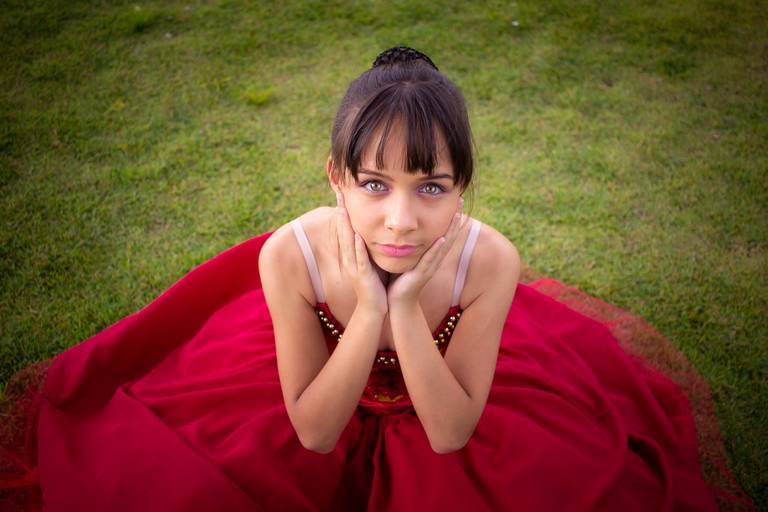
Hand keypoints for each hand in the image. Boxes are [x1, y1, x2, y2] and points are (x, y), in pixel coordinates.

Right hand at [335, 191, 387, 315]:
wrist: (374, 308)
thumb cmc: (374, 284)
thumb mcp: (370, 261)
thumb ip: (369, 246)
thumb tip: (374, 230)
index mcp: (353, 254)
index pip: (346, 229)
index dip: (343, 212)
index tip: (342, 194)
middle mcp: (350, 258)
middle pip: (343, 231)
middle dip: (341, 213)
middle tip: (338, 193)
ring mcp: (355, 267)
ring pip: (348, 243)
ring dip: (345, 226)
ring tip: (342, 210)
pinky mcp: (362, 276)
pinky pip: (360, 260)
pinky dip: (358, 248)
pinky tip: (357, 237)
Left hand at [387, 199, 464, 307]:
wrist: (398, 301)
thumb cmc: (400, 279)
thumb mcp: (408, 257)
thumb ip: (409, 244)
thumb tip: (407, 228)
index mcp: (431, 255)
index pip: (444, 233)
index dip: (451, 219)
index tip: (456, 202)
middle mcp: (434, 260)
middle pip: (450, 236)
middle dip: (456, 219)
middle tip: (461, 202)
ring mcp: (430, 267)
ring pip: (444, 246)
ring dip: (451, 230)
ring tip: (458, 216)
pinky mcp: (422, 274)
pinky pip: (431, 259)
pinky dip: (437, 249)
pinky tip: (443, 238)